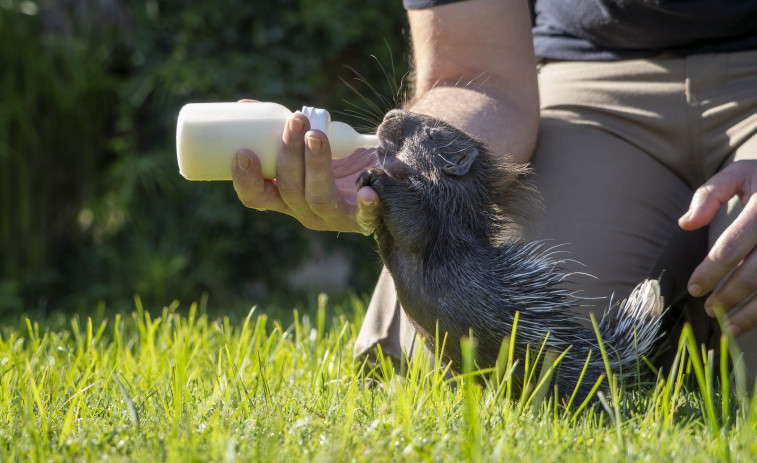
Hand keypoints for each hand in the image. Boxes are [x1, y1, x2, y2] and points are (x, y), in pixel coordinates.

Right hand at [231, 107, 380, 233]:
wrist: (382, 178)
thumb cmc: (338, 160)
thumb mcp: (306, 146)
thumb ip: (284, 130)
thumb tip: (245, 108)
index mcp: (285, 197)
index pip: (258, 197)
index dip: (246, 179)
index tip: (243, 151)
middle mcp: (306, 211)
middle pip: (289, 189)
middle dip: (288, 153)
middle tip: (296, 121)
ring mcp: (335, 216)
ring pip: (318, 196)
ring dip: (315, 164)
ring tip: (317, 135)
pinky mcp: (364, 217)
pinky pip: (364, 214)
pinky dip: (366, 204)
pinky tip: (368, 191)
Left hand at [678, 160, 756, 335]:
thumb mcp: (740, 174)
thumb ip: (709, 194)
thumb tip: (686, 224)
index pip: (731, 247)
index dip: (709, 272)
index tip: (693, 289)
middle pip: (755, 274)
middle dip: (728, 296)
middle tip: (708, 309)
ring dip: (752, 314)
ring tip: (728, 326)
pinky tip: (754, 319)